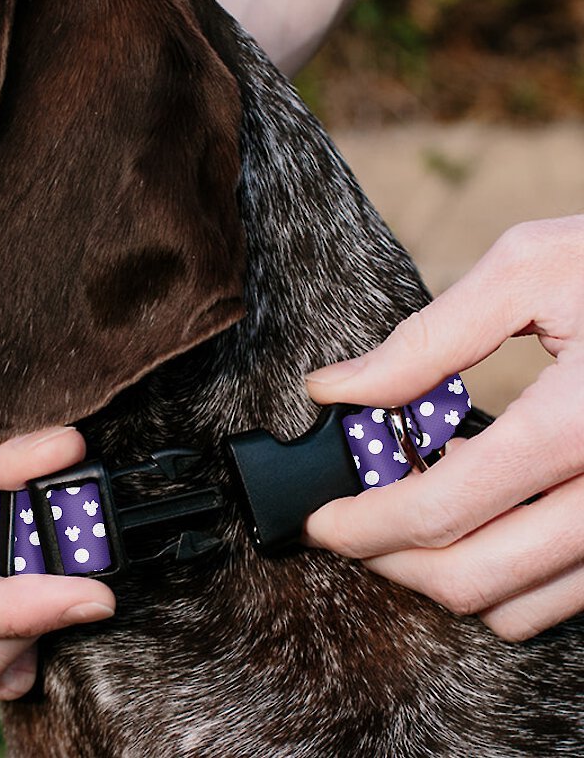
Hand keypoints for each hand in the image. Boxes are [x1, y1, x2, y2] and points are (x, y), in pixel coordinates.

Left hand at [304, 216, 583, 640]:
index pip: (439, 511)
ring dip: (449, 571)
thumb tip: (335, 389)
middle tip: (350, 526)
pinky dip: (507, 569)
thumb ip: (425, 339)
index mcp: (577, 425)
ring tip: (411, 510)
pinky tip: (482, 507)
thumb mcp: (529, 270)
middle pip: (475, 581)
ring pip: (522, 606)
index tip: (319, 519)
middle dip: (392, 561)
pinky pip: (569, 592)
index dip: (361, 525)